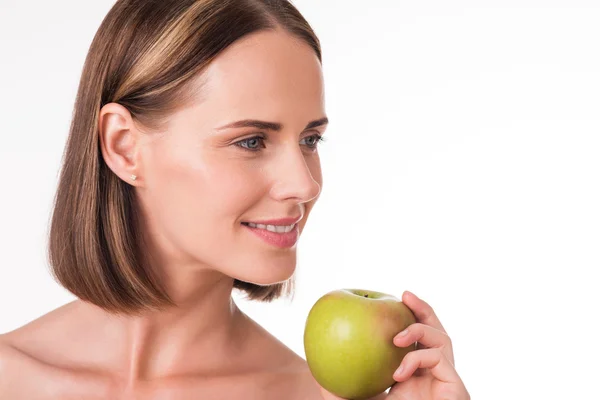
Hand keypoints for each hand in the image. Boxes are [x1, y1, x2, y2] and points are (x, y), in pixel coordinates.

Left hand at [319, 291, 468, 399]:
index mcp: (415, 373)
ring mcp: (447, 379)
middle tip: (404, 296)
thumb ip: (343, 388)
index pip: (416, 338)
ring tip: (397, 337)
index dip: (406, 316)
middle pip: (436, 331)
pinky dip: (417, 359)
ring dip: (419, 331)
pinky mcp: (457, 387)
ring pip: (443, 340)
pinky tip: (398, 372)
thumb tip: (316, 370)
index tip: (391, 299)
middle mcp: (434, 373)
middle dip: (423, 309)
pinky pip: (438, 359)